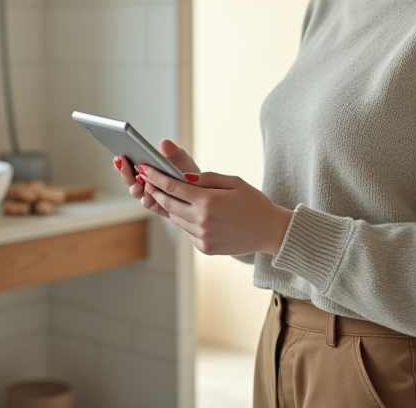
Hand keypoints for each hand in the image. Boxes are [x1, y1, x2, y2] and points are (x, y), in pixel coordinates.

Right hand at [113, 139, 198, 217]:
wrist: (202, 190)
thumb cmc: (188, 171)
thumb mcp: (181, 158)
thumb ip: (172, 151)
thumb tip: (164, 142)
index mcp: (146, 168)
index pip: (129, 165)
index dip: (122, 162)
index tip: (120, 156)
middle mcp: (145, 182)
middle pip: (129, 178)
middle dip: (125, 172)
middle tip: (123, 164)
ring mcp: (150, 194)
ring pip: (137, 192)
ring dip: (135, 186)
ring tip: (137, 181)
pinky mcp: (159, 206)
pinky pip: (150, 203)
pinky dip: (147, 198)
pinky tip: (148, 194)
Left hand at [137, 164, 292, 256]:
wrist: (271, 232)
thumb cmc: (254, 202)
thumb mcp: (234, 182)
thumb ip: (206, 178)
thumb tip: (183, 177)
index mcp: (208, 200)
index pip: (172, 187)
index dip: (155, 177)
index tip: (144, 169)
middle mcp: (202, 220)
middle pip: (168, 203)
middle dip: (155, 190)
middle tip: (147, 180)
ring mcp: (202, 236)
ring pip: (175, 218)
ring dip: (168, 205)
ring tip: (164, 193)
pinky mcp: (205, 248)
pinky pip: (186, 231)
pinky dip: (183, 219)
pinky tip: (185, 210)